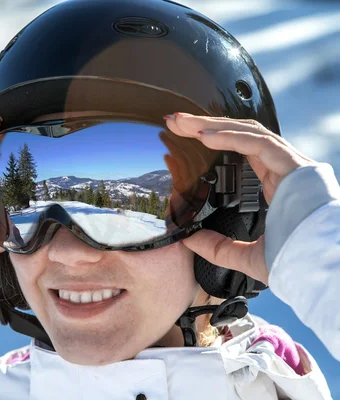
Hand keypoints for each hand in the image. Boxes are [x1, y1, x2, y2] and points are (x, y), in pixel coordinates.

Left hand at [164, 113, 316, 284]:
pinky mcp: (294, 166)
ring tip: (182, 123)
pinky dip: (230, 137)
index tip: (183, 137)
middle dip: (204, 124)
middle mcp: (282, 169)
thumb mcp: (247, 256)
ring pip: (247, 132)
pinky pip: (259, 143)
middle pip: (238, 135)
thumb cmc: (297, 260)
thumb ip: (218, 247)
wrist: (325, 267)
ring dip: (212, 124)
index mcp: (275, 185)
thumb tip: (190, 240)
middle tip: (174, 121)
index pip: (240, 150)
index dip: (213, 139)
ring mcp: (290, 165)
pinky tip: (204, 136)